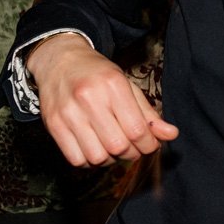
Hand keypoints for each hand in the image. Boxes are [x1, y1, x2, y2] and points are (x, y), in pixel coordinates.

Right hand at [26, 33, 177, 165]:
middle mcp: (89, 98)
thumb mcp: (127, 86)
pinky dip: (89, 161)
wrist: (60, 61)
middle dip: (131, 153)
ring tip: (111, 147)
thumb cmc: (98, 75)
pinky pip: (76, 159)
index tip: (149, 143)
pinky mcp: (53, 125)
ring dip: (110, 159)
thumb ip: (149, 113)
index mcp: (112, 85)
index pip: (137, 130)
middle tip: (132, 146)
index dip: (148, 144)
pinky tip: (94, 148)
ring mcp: (68, 113)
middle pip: (118, 146)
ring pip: (97, 157)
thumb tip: (171, 135)